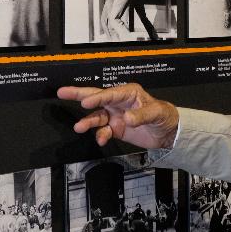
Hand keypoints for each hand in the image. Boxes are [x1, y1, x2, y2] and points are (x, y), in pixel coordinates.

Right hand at [57, 83, 179, 148]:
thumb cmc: (164, 116)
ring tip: (78, 127)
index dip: (97, 97)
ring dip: (88, 121)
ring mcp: (115, 115)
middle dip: (78, 94)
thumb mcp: (156, 113)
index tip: (85, 102)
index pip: (109, 94)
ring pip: (96, 116)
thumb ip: (141, 115)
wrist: (168, 133)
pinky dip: (100, 135)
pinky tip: (101, 139)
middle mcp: (118, 102)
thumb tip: (126, 118)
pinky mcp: (116, 128)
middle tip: (61, 92)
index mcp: (128, 93)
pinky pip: (103, 131)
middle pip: (96, 97)